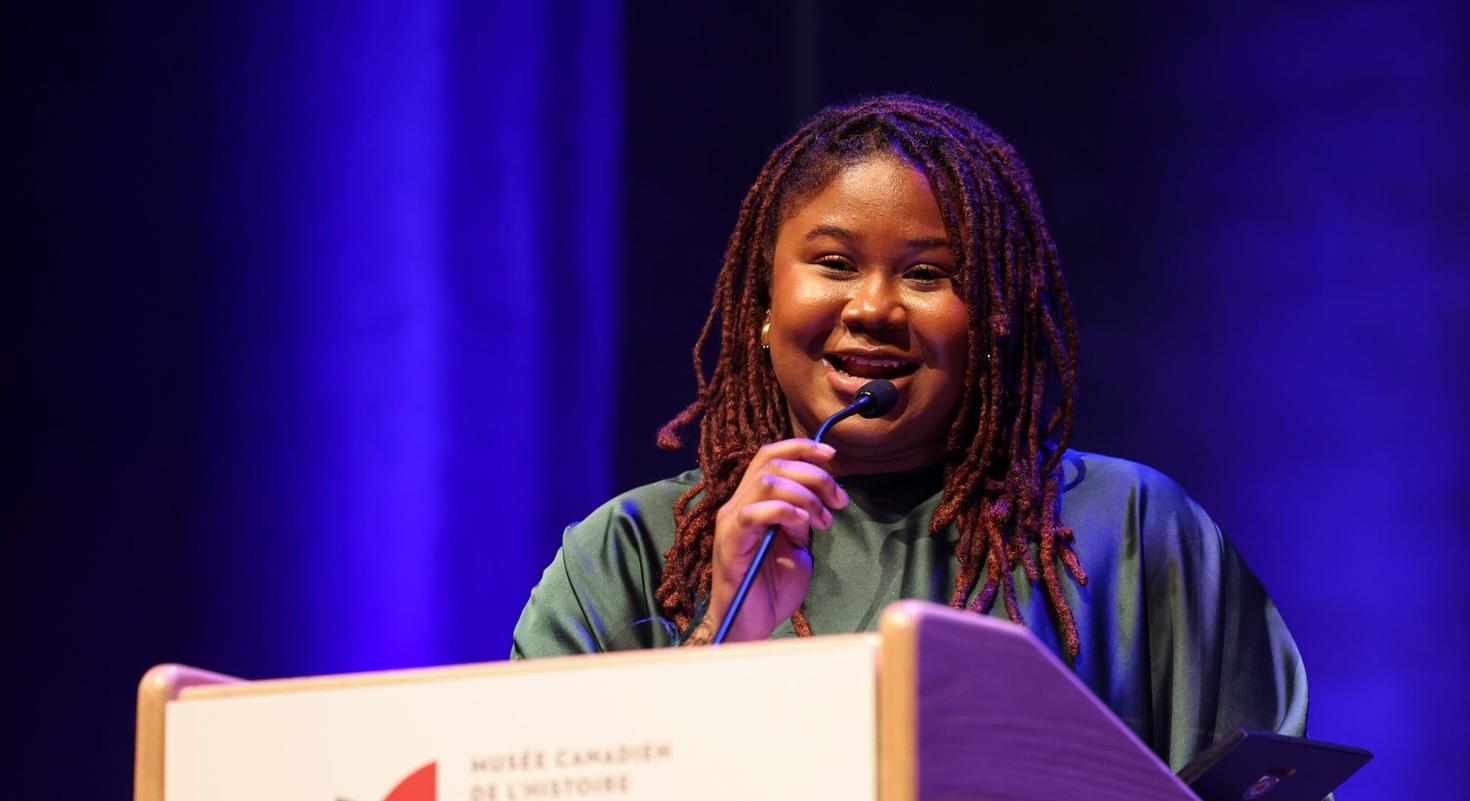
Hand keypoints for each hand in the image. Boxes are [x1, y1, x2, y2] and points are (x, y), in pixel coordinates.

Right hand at [700, 439, 849, 642]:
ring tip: (823, 520)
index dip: (801, 448)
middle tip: (838, 500)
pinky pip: (754, 513)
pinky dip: (783, 510)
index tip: (832, 456)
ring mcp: (731, 522)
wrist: (750, 627)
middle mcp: (737, 505)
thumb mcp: (797, 547)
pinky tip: (802, 524)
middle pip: (772, 463)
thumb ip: (802, 520)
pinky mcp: (730, 543)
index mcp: (753, 502)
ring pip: (766, 482)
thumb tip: (815, 500)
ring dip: (804, 495)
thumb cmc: (771, 591)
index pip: (770, 456)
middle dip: (813, 474)